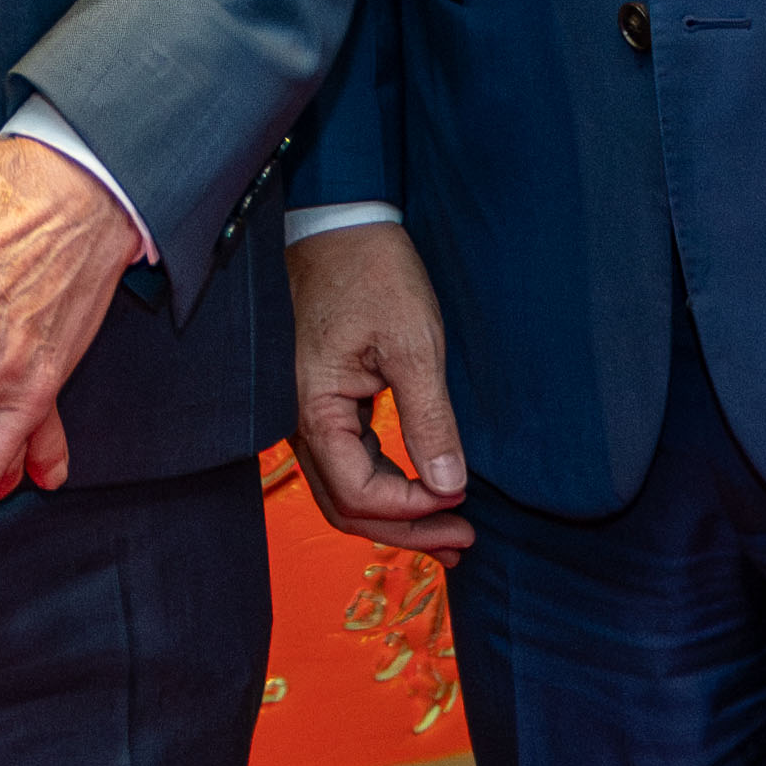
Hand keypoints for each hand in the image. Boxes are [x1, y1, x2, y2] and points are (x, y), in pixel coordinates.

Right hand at [286, 222, 470, 555]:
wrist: (342, 223)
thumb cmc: (372, 272)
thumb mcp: (413, 344)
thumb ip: (428, 420)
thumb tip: (449, 485)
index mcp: (315, 408)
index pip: (359, 492)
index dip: (412, 510)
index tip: (461, 505)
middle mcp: (302, 420)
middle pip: (347, 505)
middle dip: (406, 529)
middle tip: (463, 542)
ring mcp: (311, 411)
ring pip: (346, 488)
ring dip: (397, 514)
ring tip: (450, 532)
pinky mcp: (326, 399)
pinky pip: (349, 461)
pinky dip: (386, 484)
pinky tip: (422, 489)